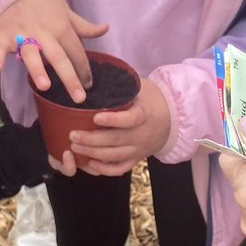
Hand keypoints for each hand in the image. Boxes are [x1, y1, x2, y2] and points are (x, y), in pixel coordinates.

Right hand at [0, 0, 107, 103]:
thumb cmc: (44, 4)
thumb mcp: (67, 12)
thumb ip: (84, 26)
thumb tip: (106, 28)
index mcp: (61, 27)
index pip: (76, 52)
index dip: (84, 69)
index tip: (89, 85)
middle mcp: (44, 33)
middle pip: (58, 58)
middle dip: (70, 78)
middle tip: (79, 98)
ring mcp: (22, 35)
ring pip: (31, 54)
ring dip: (37, 69)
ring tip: (44, 86)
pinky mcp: (3, 36)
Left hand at [54, 78, 172, 176]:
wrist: (172, 119)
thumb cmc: (151, 99)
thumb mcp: (140, 87)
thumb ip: (121, 85)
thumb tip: (94, 75)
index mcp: (145, 114)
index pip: (130, 119)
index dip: (113, 120)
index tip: (96, 117)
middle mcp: (142, 134)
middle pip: (116, 140)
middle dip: (92, 139)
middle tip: (73, 134)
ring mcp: (139, 149)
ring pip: (115, 156)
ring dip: (93, 153)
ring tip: (75, 146)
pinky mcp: (137, 158)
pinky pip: (121, 168)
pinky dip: (105, 169)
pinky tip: (90, 163)